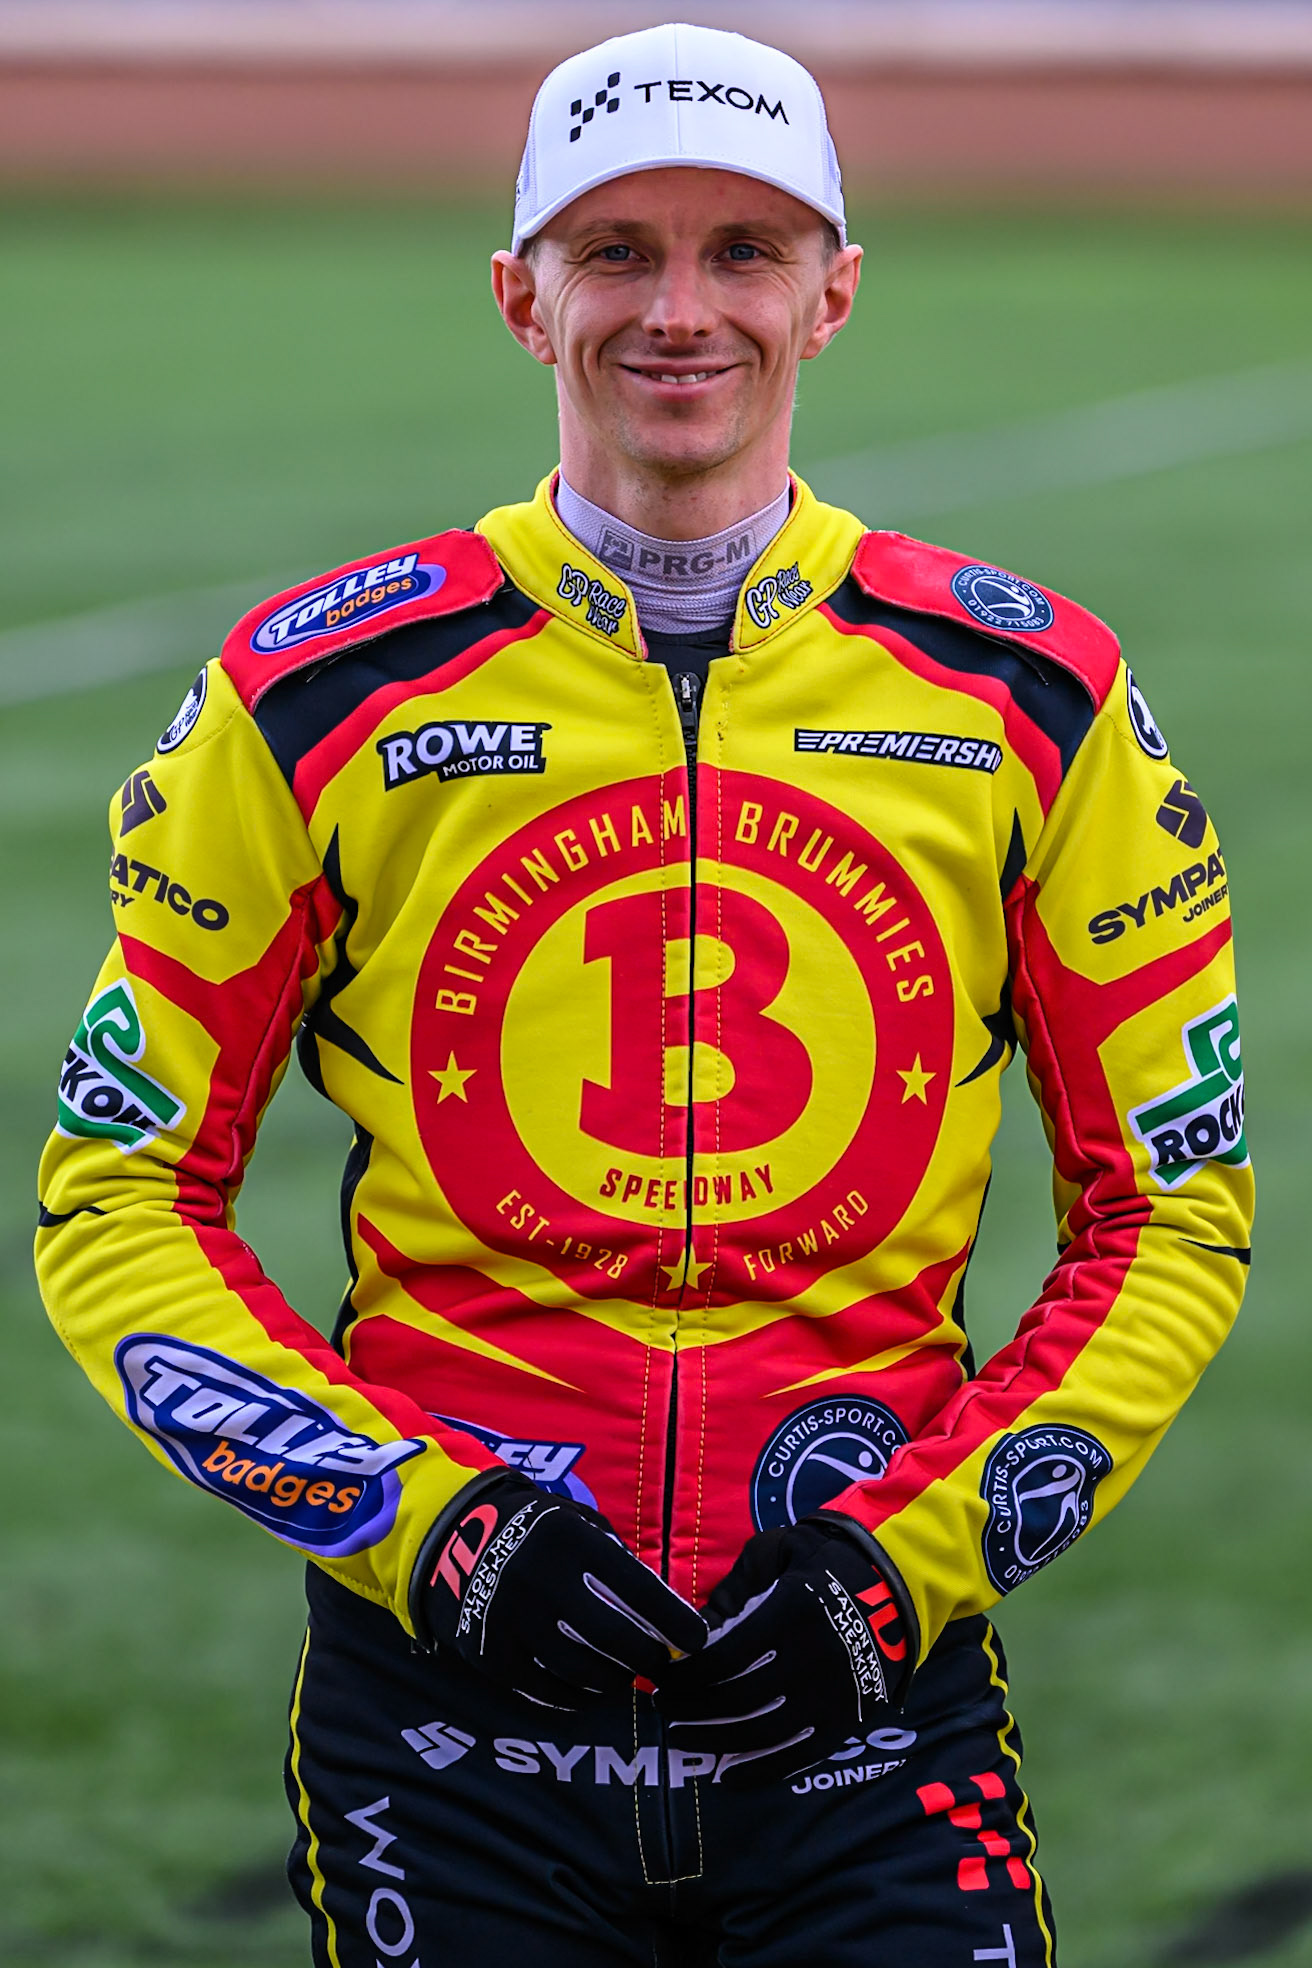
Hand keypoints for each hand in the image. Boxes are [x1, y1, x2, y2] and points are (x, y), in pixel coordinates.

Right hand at [411, 1472, 705, 1706]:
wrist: (452, 1537)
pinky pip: (545, 1689)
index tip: (696, 1641)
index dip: (672, 1619)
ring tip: (625, 1677)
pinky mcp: (490, 1654)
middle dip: (647, 1658)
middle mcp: (539, 1580)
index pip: (635, 1587)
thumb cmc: (536, 1530)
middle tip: (661, 1666)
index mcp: (568, 1540)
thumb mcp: (575, 1521)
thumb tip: (664, 1607)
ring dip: (613, 1680)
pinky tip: (590, 1689)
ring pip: (580, 1671)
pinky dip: (575, 1696)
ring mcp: (511, 1621)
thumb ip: (616, 1557)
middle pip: (611, 1637)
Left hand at [654, 1515, 916, 1786]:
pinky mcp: (848, 1720)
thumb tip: (697, 1629)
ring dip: (715, 1741)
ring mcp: (832, 1695)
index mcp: (790, 1613)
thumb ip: (736, 1585)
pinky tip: (728, 1776)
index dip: (688, 1675)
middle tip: (664, 1711)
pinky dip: (761, 1771)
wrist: (899, 1582)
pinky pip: (799, 1756)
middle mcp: (811, 1660)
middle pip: (737, 1700)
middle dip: (692, 1710)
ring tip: (683, 1739)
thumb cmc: (828, 1559)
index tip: (663, 1680)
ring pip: (762, 1734)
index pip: (724, 1658)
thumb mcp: (778, 1550)